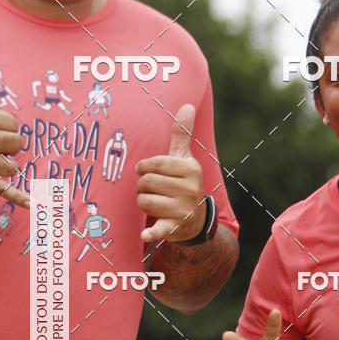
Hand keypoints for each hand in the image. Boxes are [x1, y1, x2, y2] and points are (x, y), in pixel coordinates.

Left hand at [137, 104, 206, 243]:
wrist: (196, 219)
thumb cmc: (184, 183)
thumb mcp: (184, 158)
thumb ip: (182, 133)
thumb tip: (186, 105)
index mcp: (190, 169)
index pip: (154, 164)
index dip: (144, 167)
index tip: (146, 171)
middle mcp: (190, 189)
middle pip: (146, 183)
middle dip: (143, 186)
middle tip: (151, 190)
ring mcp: (183, 209)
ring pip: (144, 201)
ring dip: (143, 203)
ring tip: (154, 203)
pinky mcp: (175, 227)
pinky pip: (160, 229)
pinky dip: (152, 233)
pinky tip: (146, 235)